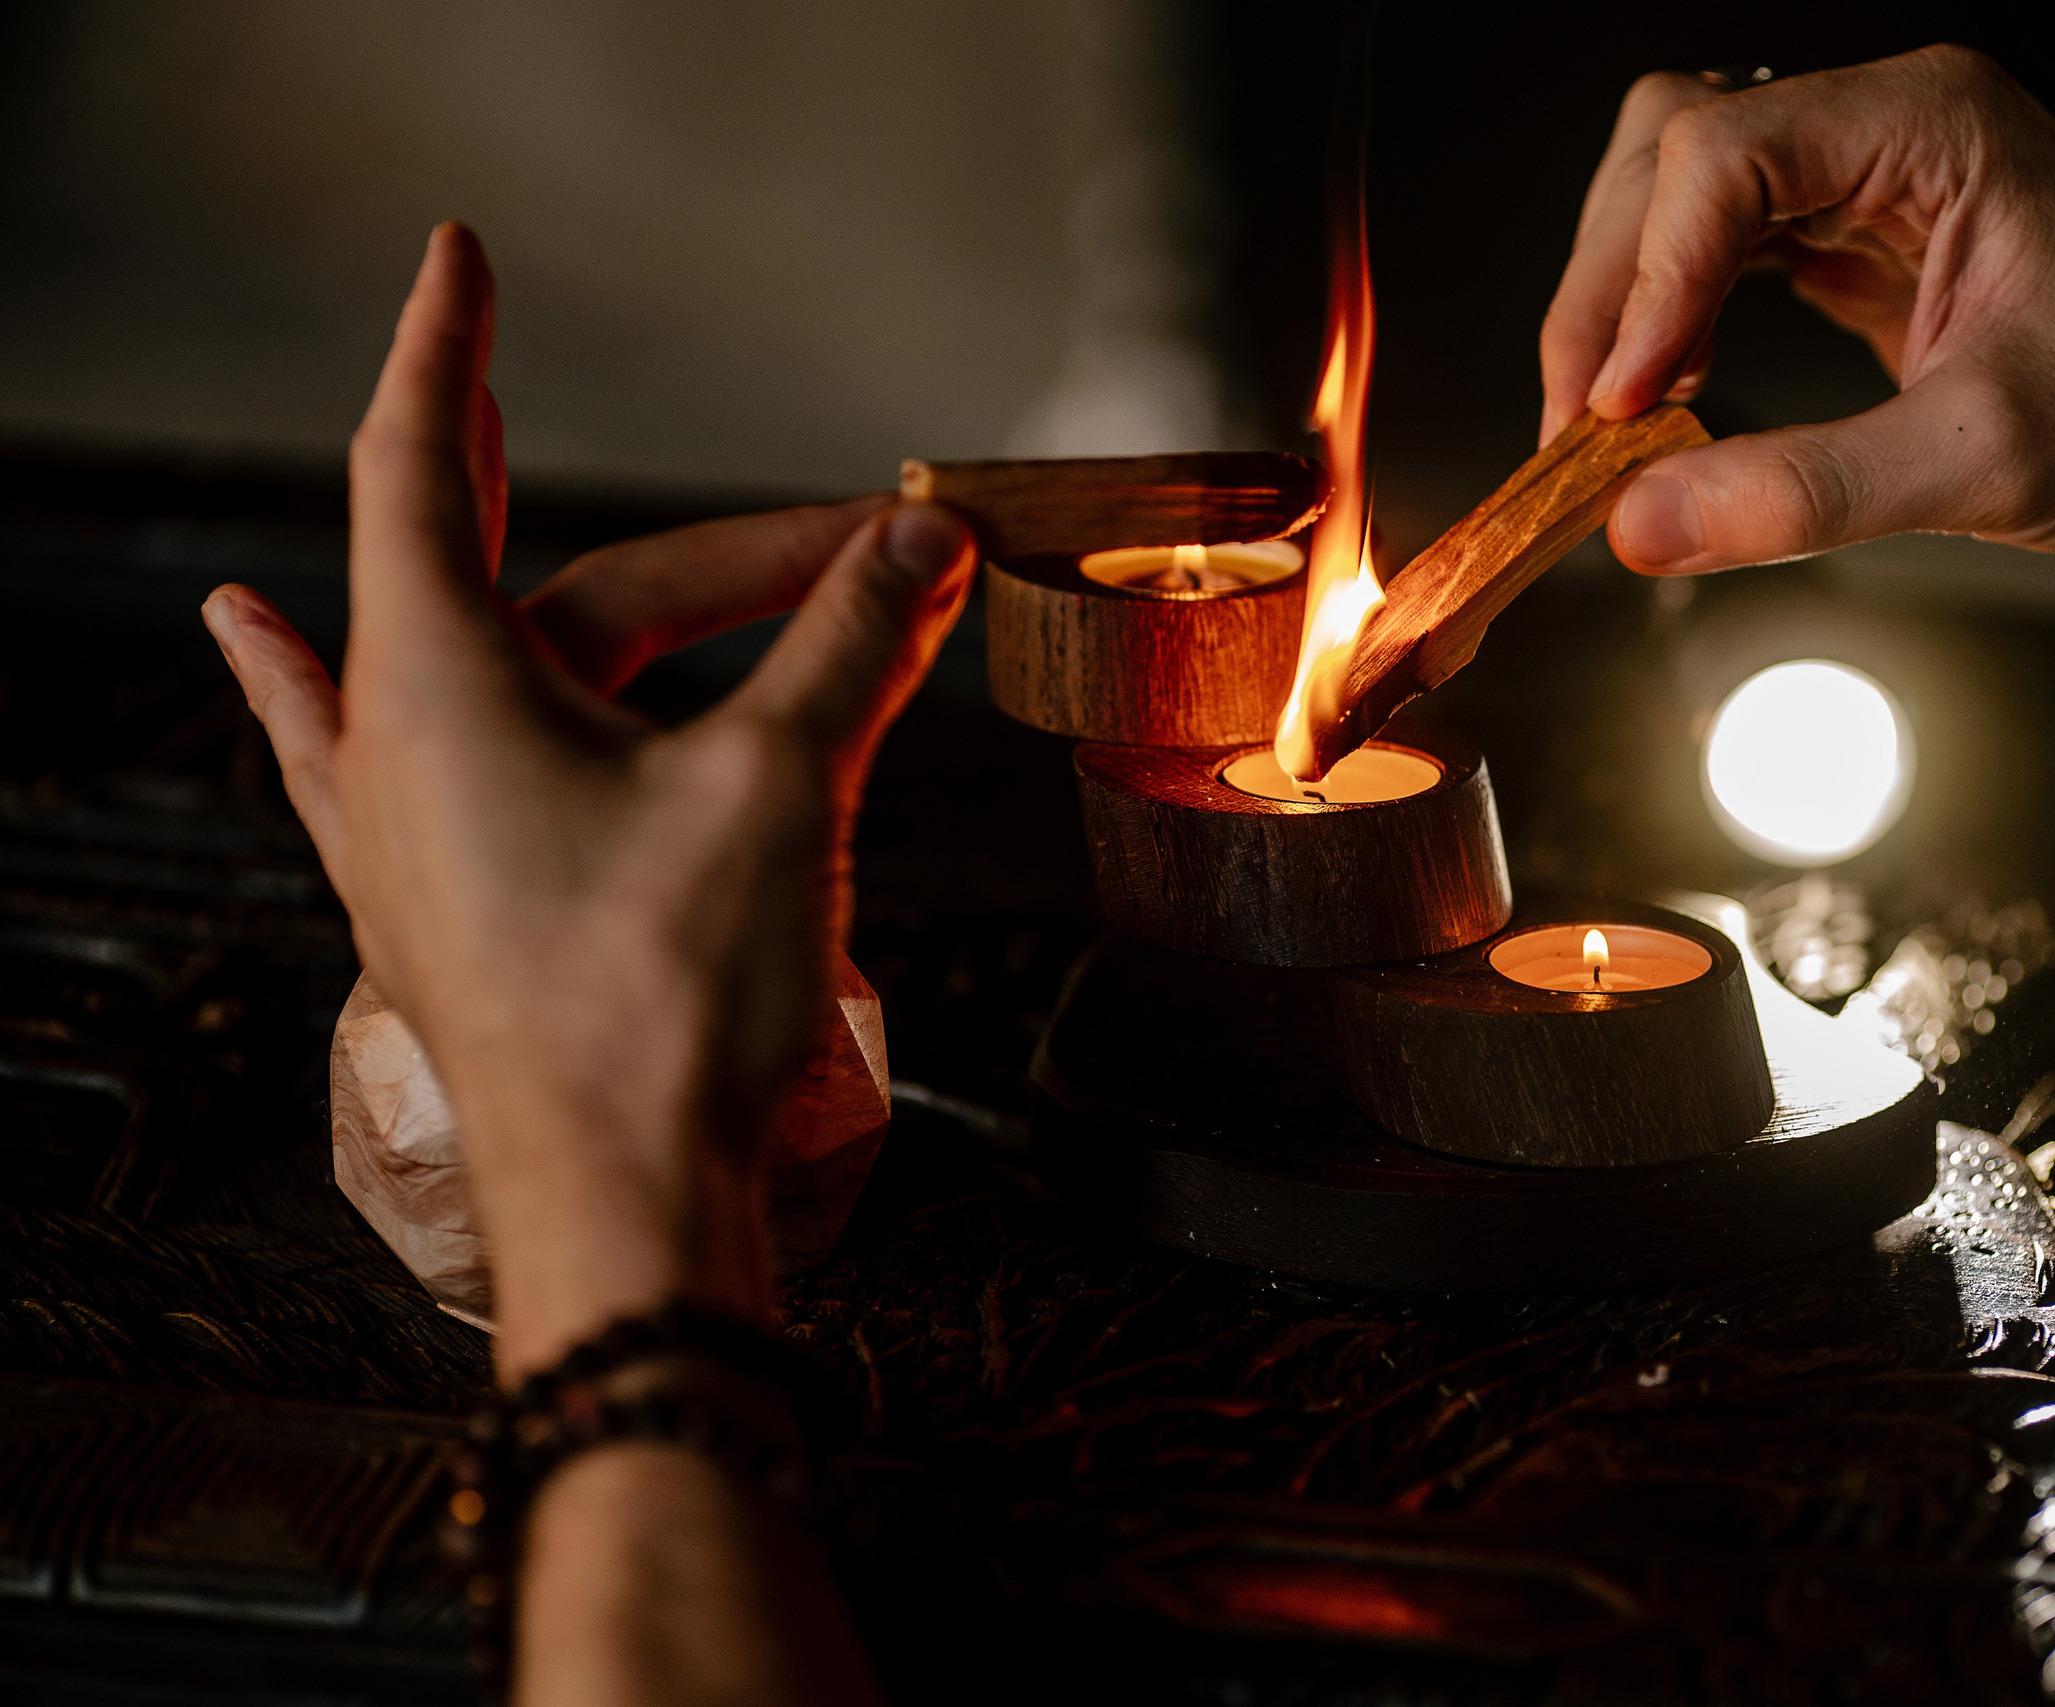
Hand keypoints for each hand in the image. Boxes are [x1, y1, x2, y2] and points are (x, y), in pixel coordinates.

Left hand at [202, 225, 974, 1376]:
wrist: (629, 1205)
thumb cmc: (671, 1006)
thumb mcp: (778, 789)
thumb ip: (850, 646)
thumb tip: (920, 541)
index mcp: (441, 687)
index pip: (417, 464)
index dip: (449, 349)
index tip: (460, 253)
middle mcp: (396, 747)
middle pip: (545, 584)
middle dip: (708, 552)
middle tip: (850, 540)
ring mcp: (406, 834)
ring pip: (457, 653)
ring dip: (507, 564)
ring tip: (457, 453)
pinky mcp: (444, 902)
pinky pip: (361, 748)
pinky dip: (317, 679)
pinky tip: (255, 645)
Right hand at [1543, 47, 2054, 802]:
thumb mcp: (1978, 465)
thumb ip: (1798, 491)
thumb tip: (1639, 526)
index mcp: (1934, 126)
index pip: (1723, 156)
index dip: (1645, 280)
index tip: (1620, 409)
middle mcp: (1895, 129)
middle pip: (1676, 156)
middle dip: (1610, 288)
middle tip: (1585, 427)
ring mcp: (1875, 181)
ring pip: (1683, 196)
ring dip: (1627, 302)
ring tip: (1616, 419)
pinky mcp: (1865, 244)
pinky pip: (1725, 253)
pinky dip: (1673, 324)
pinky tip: (1667, 399)